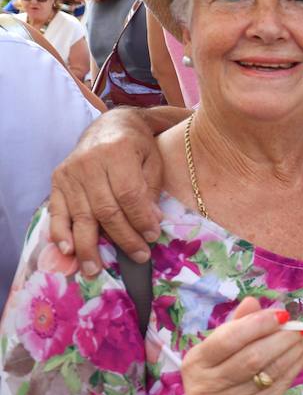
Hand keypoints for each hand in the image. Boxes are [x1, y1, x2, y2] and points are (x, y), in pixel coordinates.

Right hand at [49, 109, 163, 275]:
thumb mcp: (153, 162)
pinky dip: (61, 232)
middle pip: (105, 209)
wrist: (111, 125)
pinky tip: (68, 250)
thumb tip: (151, 223)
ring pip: (82, 215)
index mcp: (118, 152)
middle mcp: (89, 162)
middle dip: (123, 237)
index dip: (141, 219)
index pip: (129, 194)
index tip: (152, 237)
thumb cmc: (139, 146)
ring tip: (95, 269)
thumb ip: (150, 191)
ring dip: (88, 246)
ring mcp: (70, 172)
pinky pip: (57, 211)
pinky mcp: (57, 180)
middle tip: (138, 256)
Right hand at [177, 297, 302, 394]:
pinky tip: (302, 353)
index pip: (228, 339)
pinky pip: (281, 386)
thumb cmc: (218, 375)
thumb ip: (235, 325)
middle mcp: (208, 387)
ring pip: (271, 372)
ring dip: (293, 351)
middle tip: (298, 326)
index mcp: (196, 363)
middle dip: (281, 338)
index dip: (258, 324)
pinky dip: (296, 366)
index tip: (281, 314)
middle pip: (253, 357)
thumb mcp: (217, 349)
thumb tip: (253, 302)